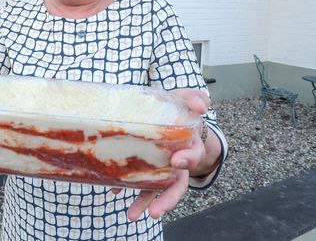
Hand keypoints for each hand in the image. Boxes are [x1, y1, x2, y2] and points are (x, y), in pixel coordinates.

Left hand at [125, 89, 214, 220]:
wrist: (168, 115)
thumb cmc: (179, 109)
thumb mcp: (187, 99)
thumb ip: (194, 99)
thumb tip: (202, 104)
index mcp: (189, 145)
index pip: (193, 156)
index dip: (187, 160)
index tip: (176, 161)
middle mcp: (176, 163)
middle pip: (176, 186)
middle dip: (166, 201)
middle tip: (154, 213)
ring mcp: (160, 168)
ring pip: (155, 189)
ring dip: (144, 203)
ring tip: (131, 215)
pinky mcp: (145, 167)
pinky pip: (137, 180)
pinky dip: (124, 185)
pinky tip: (114, 190)